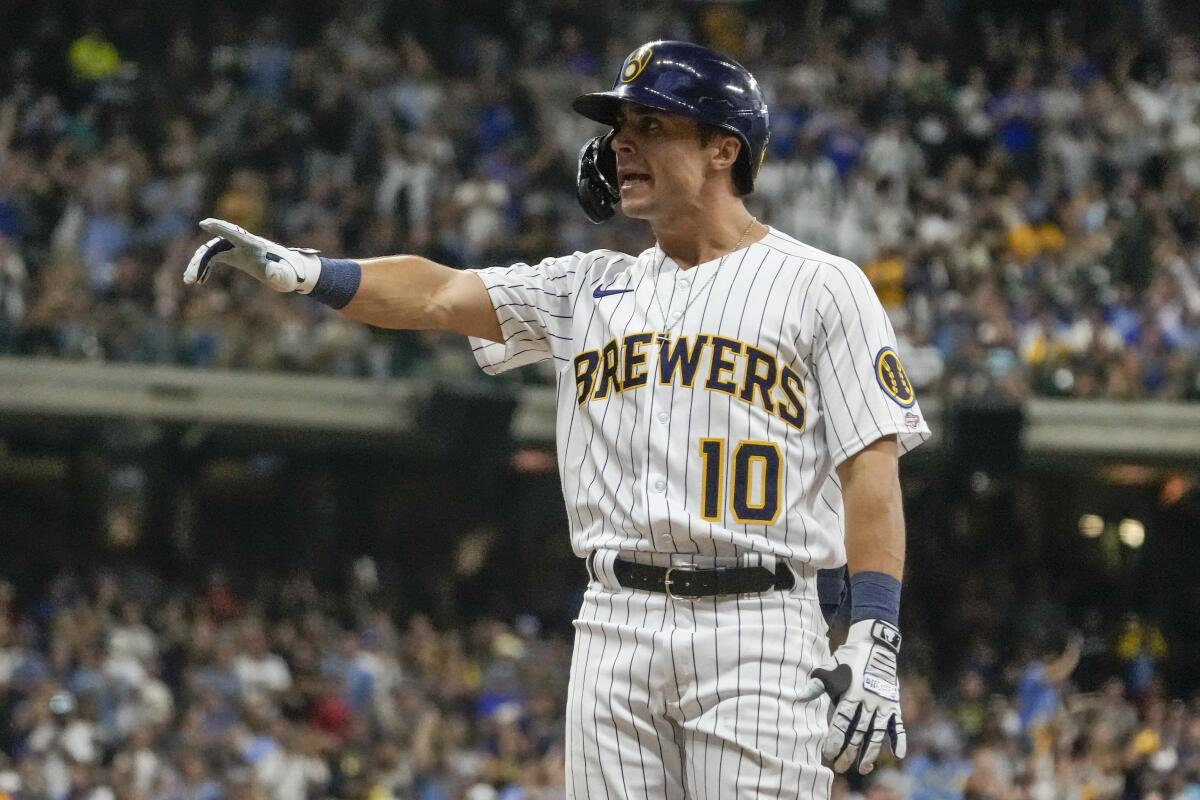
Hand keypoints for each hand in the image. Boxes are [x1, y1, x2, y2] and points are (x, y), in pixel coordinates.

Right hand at [183, 218, 320, 293]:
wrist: (290, 271)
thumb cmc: (289, 274)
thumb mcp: (285, 277)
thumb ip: (279, 275)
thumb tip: (272, 273)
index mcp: (254, 245)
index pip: (235, 234)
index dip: (220, 228)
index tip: (204, 223)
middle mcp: (243, 244)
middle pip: (216, 245)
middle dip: (201, 260)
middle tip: (190, 278)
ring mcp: (237, 248)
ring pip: (211, 251)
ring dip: (198, 264)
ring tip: (189, 281)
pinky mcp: (234, 256)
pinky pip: (214, 257)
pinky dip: (205, 267)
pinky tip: (199, 280)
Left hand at [801, 619, 905, 774]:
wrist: (876, 643)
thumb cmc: (849, 657)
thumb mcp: (831, 667)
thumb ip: (817, 684)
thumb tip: (799, 697)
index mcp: (851, 694)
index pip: (842, 723)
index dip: (835, 739)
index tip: (828, 754)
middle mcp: (869, 702)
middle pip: (858, 733)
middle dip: (849, 752)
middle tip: (840, 767)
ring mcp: (883, 704)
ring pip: (877, 734)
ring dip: (870, 752)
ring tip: (863, 768)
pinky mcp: (894, 704)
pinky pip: (898, 725)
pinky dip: (899, 739)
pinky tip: (898, 755)